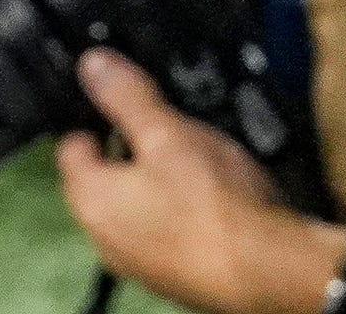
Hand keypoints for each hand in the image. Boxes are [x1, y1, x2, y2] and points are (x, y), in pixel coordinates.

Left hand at [54, 48, 337, 313]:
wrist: (274, 271)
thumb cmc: (219, 209)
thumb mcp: (169, 134)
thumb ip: (126, 97)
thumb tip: (94, 67)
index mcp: (92, 201)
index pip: (71, 146)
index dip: (93, 117)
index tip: (118, 103)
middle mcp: (107, 239)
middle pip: (105, 178)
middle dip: (131, 151)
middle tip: (167, 133)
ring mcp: (143, 263)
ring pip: (139, 207)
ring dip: (160, 184)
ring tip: (198, 166)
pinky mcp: (177, 277)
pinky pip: (169, 234)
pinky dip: (184, 215)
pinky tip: (216, 203)